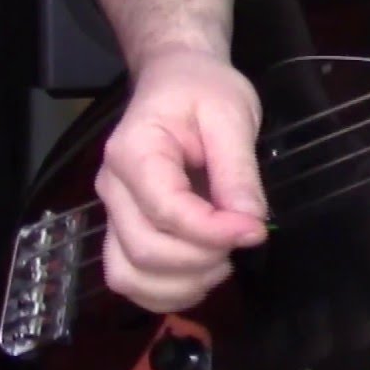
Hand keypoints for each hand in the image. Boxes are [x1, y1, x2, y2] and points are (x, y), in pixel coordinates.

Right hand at [96, 48, 267, 312]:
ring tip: (224, 259)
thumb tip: (251, 221)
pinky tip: (204, 272)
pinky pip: (132, 279)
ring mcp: (113, 213)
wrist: (177, 80)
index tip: (256, 230)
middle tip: (244, 237)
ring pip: (130, 276)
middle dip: (204, 258)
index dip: (213, 231)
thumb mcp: (231, 115)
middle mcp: (112, 188)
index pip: (166, 210)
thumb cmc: (204, 91)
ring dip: (184, 283)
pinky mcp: (124, 230)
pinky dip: (168, 290)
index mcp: (134, 152)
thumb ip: (238, 170)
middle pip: (145, 251)